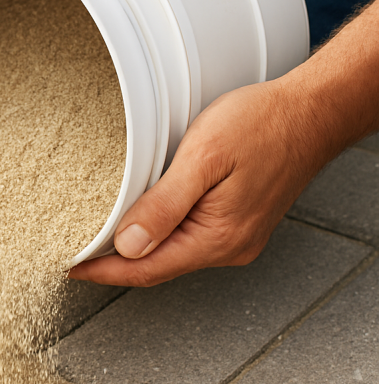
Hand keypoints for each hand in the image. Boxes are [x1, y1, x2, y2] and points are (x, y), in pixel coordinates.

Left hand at [69, 76, 331, 287]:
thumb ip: (165, 205)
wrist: (312, 111)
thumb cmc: (263, 124)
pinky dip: (162, 232)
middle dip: (116, 263)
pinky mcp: (241, 223)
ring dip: (138, 247)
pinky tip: (145, 219)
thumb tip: (128, 245)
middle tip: (76, 248)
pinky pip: (191, 238)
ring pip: (174, 252)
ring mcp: (238, 237)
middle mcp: (230, 247)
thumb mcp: (204, 158)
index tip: (70, 266)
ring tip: (100, 234)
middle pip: (159, 267)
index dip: (104, 271)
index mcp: (218, 238)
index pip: (147, 270)